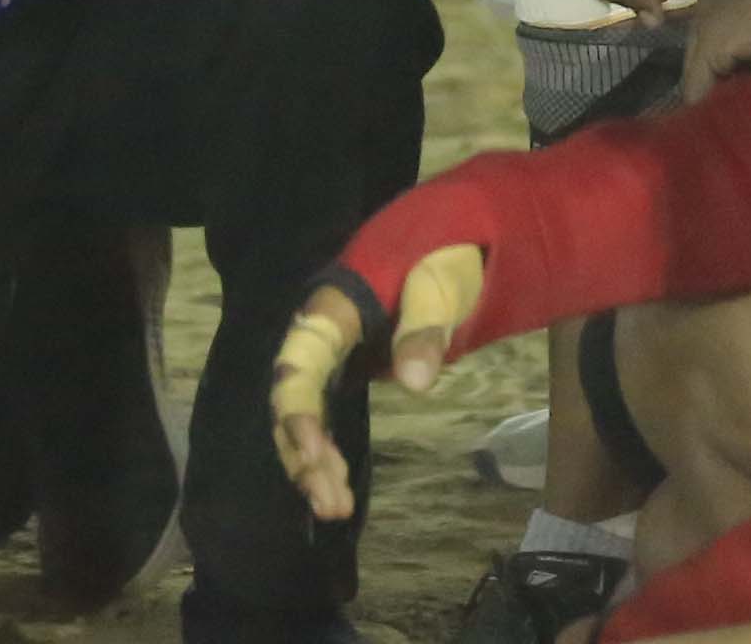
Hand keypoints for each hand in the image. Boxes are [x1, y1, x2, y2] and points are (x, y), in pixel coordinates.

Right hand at [265, 241, 481, 523]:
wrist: (456, 242)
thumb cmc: (445, 254)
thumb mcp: (443, 282)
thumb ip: (427, 328)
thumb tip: (416, 384)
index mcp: (333, 306)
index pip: (300, 361)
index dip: (297, 408)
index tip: (312, 452)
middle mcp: (320, 334)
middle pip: (294, 398)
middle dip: (304, 453)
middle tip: (331, 503)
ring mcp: (332, 356)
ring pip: (304, 415)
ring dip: (312, 463)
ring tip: (335, 509)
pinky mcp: (347, 372)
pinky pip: (324, 418)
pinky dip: (326, 455)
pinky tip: (340, 491)